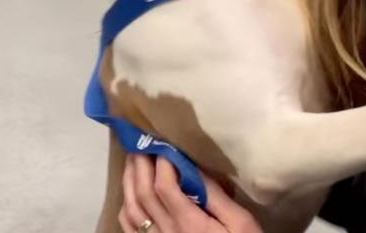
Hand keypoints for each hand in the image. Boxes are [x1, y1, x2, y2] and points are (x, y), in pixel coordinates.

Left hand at [119, 154, 262, 232]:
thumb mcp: (240, 222)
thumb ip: (217, 196)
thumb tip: (196, 168)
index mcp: (189, 224)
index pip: (165, 187)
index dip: (162, 162)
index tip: (166, 142)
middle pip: (143, 194)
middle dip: (141, 164)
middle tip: (142, 141)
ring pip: (131, 209)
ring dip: (129, 181)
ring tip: (133, 158)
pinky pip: (129, 227)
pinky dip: (125, 205)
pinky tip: (130, 192)